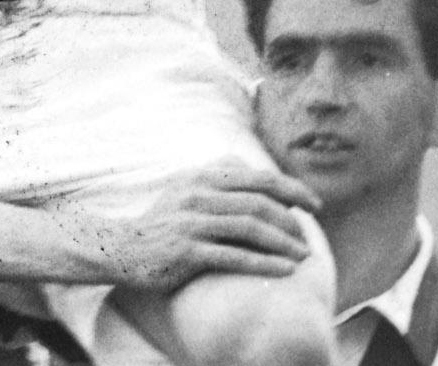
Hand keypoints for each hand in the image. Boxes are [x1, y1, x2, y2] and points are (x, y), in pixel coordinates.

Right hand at [94, 159, 321, 291]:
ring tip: (304, 257)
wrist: (123, 248)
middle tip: (310, 238)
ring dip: (284, 243)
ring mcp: (192, 222)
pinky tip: (285, 271)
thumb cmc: (162, 222)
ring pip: (250, 228)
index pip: (256, 177)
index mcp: (201, 177)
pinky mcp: (187, 251)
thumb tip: (249, 167)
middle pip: (258, 201)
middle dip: (292, 219)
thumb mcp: (185, 190)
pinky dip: (265, 263)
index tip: (314, 204)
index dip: (290, 189)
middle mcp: (197, 195)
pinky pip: (234, 256)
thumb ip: (215, 176)